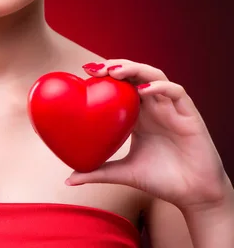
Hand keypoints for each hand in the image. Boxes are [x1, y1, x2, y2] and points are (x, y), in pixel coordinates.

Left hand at [65, 59, 231, 211]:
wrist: (193, 196)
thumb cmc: (160, 180)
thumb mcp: (123, 174)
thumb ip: (97, 172)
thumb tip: (69, 180)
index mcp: (138, 115)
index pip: (121, 85)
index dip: (105, 74)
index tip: (84, 71)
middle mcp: (154, 107)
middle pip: (135, 74)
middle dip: (116, 66)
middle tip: (95, 69)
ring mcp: (171, 108)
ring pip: (155, 76)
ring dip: (135, 69)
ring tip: (115, 72)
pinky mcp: (189, 115)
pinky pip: (176, 92)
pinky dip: (160, 87)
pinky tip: (143, 90)